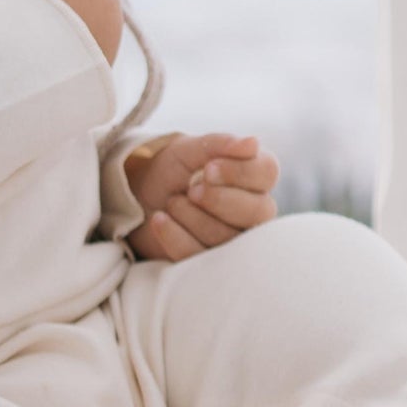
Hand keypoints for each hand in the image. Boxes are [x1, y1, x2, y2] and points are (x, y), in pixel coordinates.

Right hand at [7, 0, 134, 64]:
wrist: (34, 74)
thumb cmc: (34, 11)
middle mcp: (111, 16)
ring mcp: (106, 48)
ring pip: (97, 25)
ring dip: (82, 22)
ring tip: (50, 26)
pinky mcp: (95, 76)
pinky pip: (88, 53)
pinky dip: (74, 47)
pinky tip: (53, 53)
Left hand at [124, 131, 278, 261]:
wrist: (139, 199)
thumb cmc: (172, 170)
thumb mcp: (188, 150)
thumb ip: (219, 144)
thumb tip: (252, 142)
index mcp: (254, 176)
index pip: (268, 171)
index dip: (239, 172)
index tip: (208, 168)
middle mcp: (254, 210)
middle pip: (258, 211)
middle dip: (218, 199)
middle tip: (191, 190)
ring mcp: (237, 240)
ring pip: (228, 237)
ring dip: (191, 215)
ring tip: (172, 202)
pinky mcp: (212, 263)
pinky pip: (201, 257)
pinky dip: (175, 236)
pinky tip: (160, 219)